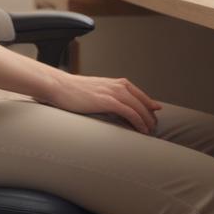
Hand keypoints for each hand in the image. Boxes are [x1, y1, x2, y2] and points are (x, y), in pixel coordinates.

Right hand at [40, 72, 162, 132]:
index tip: (154, 113)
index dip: (149, 104)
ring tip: (150, 130)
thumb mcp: (94, 90)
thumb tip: (112, 105)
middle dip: (150, 115)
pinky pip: (129, 112)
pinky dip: (138, 121)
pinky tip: (141, 129)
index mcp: (115, 82)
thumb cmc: (72, 91)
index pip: (139, 93)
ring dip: (147, 120)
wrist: (59, 86)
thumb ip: (106, 95)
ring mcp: (112, 92)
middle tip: (154, 126)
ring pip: (138, 107)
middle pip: (142, 101)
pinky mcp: (107, 101)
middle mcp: (117, 85)